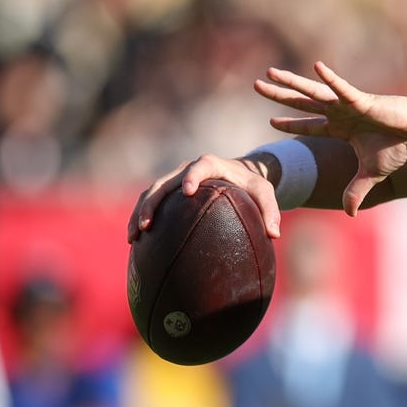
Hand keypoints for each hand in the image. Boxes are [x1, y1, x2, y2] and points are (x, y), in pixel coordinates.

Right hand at [127, 154, 280, 241]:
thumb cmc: (253, 185)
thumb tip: (274, 234)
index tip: (187, 192)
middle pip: (164, 182)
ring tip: (133, 238)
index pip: (200, 167)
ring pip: (151, 192)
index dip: (192, 177)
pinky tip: (136, 240)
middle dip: (152, 203)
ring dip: (139, 213)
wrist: (240, 174)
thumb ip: (271, 211)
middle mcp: (189, 169)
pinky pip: (151, 201)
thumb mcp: (266, 193)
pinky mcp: (170, 191)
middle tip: (146, 226)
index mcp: (212, 165)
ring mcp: (176, 179)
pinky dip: (141, 217)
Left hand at [254, 61, 406, 214]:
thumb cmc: (398, 147)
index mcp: (341, 128)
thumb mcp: (372, 173)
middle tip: (256, 85)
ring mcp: (348, 105)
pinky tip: (316, 67)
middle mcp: (340, 113)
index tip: (271, 121)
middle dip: (279, 95)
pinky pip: (342, 88)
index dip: (290, 124)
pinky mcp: (362, 100)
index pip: (309, 126)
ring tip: (270, 73)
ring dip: (292, 82)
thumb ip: (356, 191)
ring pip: (313, 92)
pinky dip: (329, 79)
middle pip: (302, 103)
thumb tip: (349, 214)